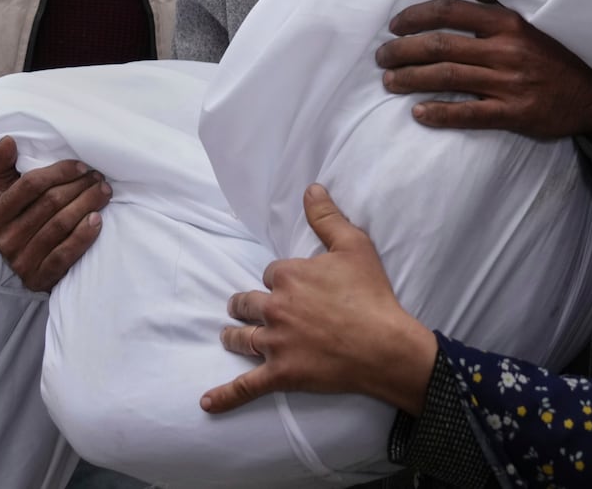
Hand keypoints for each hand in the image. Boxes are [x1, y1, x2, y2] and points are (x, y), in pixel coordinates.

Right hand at [0, 135, 109, 291]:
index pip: (29, 186)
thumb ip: (3, 167)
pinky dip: (83, 235)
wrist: (36, 266)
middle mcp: (4, 241)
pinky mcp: (39, 280)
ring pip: (60, 225)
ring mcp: (21, 263)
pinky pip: (64, 254)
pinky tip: (98, 220)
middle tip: (99, 178)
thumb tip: (7, 140)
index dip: (59, 172)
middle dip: (79, 186)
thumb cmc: (26, 220)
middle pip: (49, 203)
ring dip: (87, 204)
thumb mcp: (9, 194)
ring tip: (104, 193)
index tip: (81, 166)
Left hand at [201, 185, 436, 415]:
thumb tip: (310, 189)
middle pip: (246, 303)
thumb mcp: (354, 245)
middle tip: (246, 308)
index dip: (279, 279)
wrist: (384, 344)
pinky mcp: (281, 374)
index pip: (269, 273)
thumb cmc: (371, 295)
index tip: (292, 286)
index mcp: (288, 276)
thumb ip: (327, 217)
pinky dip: (225, 395)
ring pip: (240, 338)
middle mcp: (275, 308)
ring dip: (233, 336)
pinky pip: (246, 386)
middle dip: (246, 305)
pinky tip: (207, 403)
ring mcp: (275, 343)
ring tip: (229, 336)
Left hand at [376, 0, 591, 148]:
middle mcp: (505, 49)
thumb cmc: (557, 57)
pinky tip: (418, 113)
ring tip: (389, 81)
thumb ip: (494, 3)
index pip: (450, 12)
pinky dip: (440, 113)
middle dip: (403, 50)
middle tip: (381, 57)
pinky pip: (469, 113)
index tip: (395, 25)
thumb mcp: (531, 22)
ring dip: (411, 79)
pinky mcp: (514, 113)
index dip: (416, 17)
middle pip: (440, 45)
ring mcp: (509, 82)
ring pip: (448, 77)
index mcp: (507, 23)